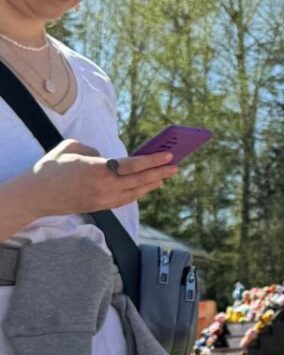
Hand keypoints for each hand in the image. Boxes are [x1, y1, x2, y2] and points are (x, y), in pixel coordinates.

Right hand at [26, 140, 175, 216]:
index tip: (168, 156)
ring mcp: (103, 199)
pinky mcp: (101, 207)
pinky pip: (126, 199)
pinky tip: (147, 187)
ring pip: (135, 192)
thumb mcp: (71, 147)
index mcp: (97, 169)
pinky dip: (139, 192)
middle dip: (160, 172)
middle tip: (176, 167)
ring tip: (166, 176)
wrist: (36, 195)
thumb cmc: (51, 167)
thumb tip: (108, 158)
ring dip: (152, 183)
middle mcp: (104, 186)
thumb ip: (95, 149)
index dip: (152, 161)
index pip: (132, 165)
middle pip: (139, 180)